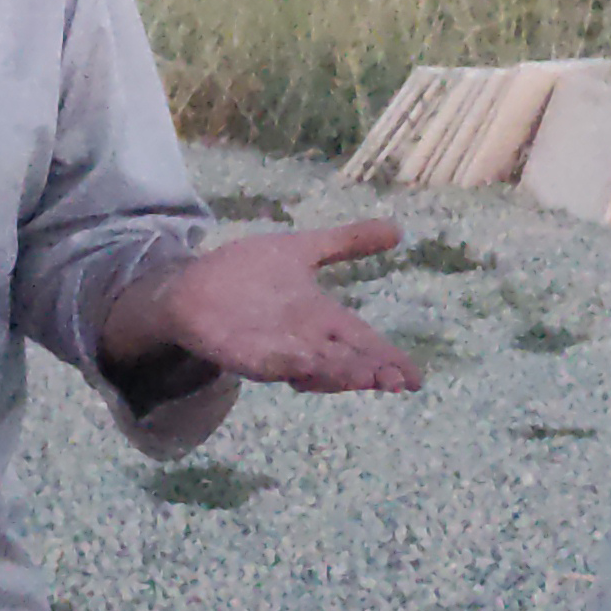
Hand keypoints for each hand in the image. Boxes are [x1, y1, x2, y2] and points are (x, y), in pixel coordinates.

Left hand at [112, 220, 420, 394]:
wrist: (192, 285)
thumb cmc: (249, 274)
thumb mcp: (302, 250)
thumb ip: (346, 242)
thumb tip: (398, 229)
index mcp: (323, 320)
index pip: (365, 343)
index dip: (390, 359)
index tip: (418, 377)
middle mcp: (306, 341)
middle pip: (347, 363)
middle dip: (372, 372)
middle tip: (398, 381)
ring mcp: (276, 351)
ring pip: (315, 370)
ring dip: (340, 375)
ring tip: (366, 376)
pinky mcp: (245, 355)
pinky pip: (271, 364)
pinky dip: (289, 365)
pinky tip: (306, 364)